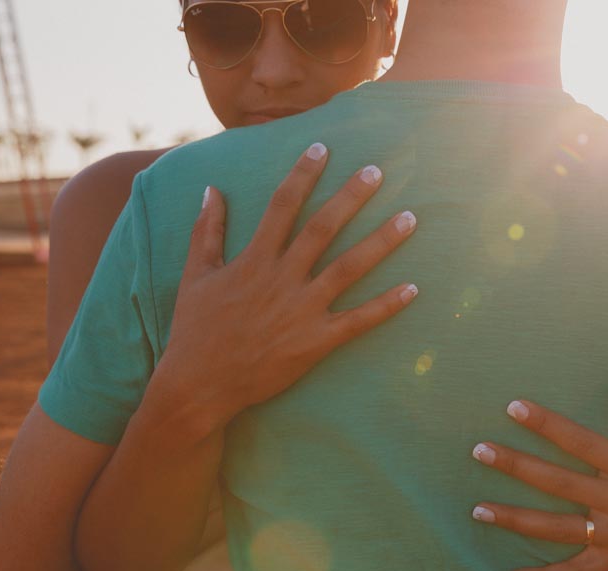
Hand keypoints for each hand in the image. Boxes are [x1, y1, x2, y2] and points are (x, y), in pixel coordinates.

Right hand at [157, 143, 418, 427]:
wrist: (199, 385)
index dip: (302, 175)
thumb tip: (210, 189)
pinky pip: (358, 321)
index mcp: (253, 260)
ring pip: (348, 268)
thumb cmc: (195, 330)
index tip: (322, 147)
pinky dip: (386, 306)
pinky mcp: (316, 341)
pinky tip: (413, 289)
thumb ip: (206, 231)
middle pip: (322, 229)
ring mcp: (301, 310)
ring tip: (410, 218)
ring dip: (381, 242)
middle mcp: (281, 279)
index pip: (281, 206)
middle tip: (378, 171)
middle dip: (350, 197)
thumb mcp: (194, 276)